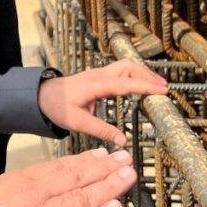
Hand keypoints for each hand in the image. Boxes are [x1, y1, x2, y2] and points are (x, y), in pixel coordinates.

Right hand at [0, 148, 135, 206]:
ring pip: (87, 196)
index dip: (84, 160)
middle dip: (104, 167)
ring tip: (127, 176)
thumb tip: (35, 186)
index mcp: (26, 180)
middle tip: (123, 158)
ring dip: (110, 185)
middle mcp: (42, 193)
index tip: (101, 154)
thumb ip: (21, 188)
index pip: (61, 166)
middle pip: (79, 176)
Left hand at [37, 60, 168, 144]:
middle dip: (148, 75)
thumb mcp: (77, 122)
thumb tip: (122, 140)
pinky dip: (135, 75)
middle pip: (129, 66)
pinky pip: (120, 70)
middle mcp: (99, 75)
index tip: (162, 91)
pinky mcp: (98, 76)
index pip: (125, 83)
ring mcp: (98, 73)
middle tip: (164, 88)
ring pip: (126, 66)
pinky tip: (142, 84)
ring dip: (142, 73)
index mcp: (95, 85)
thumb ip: (101, 130)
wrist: (41, 95)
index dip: (145, 86)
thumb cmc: (57, 107)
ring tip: (158, 86)